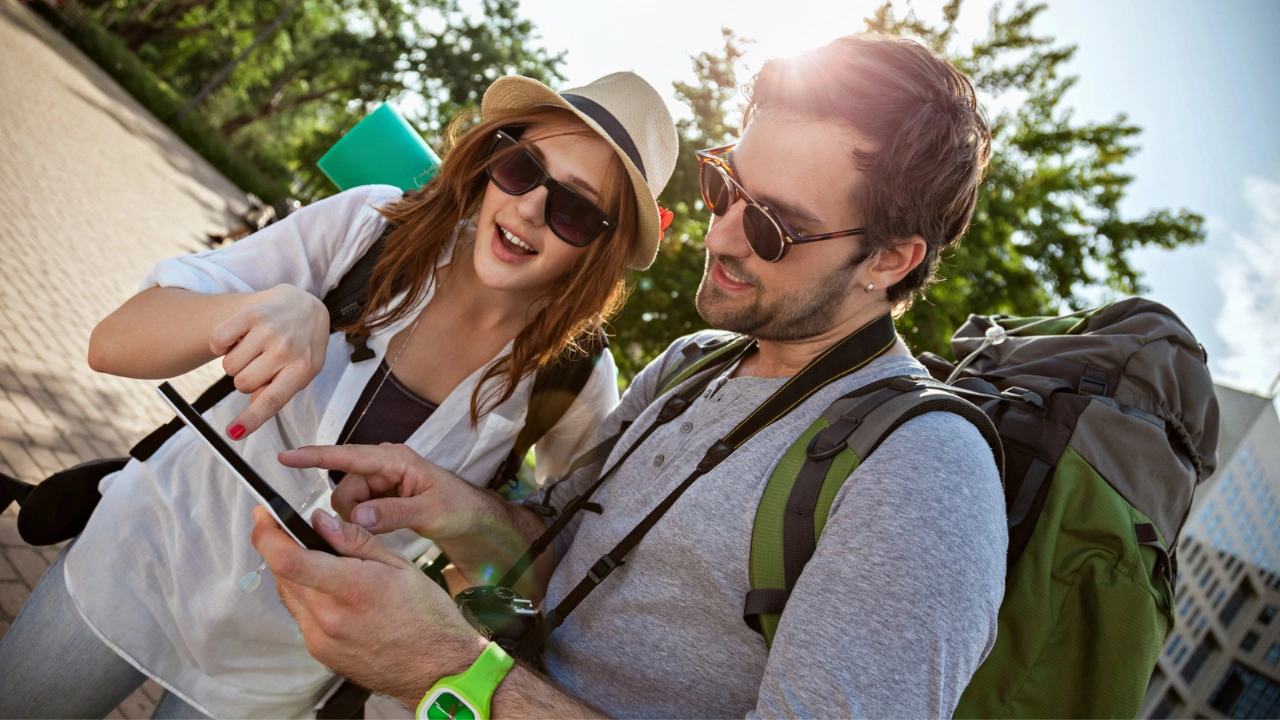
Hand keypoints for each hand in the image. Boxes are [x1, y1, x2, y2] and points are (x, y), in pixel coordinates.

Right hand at [210, 284, 329, 438]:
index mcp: (302, 369)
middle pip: (242, 384)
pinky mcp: (250, 313)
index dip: (251, 419)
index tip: (233, 433)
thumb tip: (254, 407)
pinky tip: (241, 338)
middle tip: (261, 364)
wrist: (305, 304)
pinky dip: (222, 344)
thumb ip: (279, 391)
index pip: (272, 400)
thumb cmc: (302, 345)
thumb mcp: (302, 372)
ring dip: (236, 362)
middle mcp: (286, 349)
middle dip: (246, 379)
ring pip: (229, 366)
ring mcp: (268, 330)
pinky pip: (218, 340)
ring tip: (255, 349)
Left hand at [251, 506, 485, 706]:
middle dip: (282, 548)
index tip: (263, 516)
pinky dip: (306, 595)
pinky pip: (300, 615)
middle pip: (282, 574)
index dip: (267, 534)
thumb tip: (319, 520)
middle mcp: (327, 617)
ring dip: (294, 572)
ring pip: (288, 593)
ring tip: (320, 562)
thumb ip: (354, 541)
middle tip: (295, 532)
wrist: (435, 667)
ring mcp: (320, 638)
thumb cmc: (425, 615)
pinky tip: (330, 591)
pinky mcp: (319, 651)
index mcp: (350, 589)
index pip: (288, 559)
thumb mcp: (398, 565)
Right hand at [279, 443, 530, 584]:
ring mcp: (379, 480)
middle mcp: (382, 465)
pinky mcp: (378, 495)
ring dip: (358, 519)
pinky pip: (356, 510)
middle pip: (343, 489)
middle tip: (380, 525)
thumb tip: (358, 517)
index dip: (316, 456)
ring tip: (390, 524)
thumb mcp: (429, 511)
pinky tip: (383, 526)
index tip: (286, 456)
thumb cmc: (457, 506)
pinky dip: (362, 522)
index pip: (348, 456)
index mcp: (395, 460)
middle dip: (352, 512)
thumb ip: (393, 513)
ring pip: (346, 503)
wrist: (472, 517)